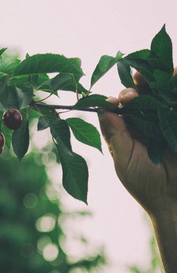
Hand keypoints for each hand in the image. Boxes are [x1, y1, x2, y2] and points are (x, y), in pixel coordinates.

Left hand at [99, 71, 176, 216]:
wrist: (175, 201)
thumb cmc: (145, 184)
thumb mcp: (125, 161)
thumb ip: (116, 136)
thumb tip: (103, 111)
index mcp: (127, 131)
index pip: (120, 110)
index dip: (116, 101)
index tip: (113, 101)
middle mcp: (146, 123)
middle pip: (140, 98)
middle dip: (137, 88)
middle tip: (133, 87)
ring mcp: (165, 122)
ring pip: (161, 96)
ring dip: (158, 82)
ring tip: (156, 71)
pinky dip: (176, 89)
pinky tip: (175, 75)